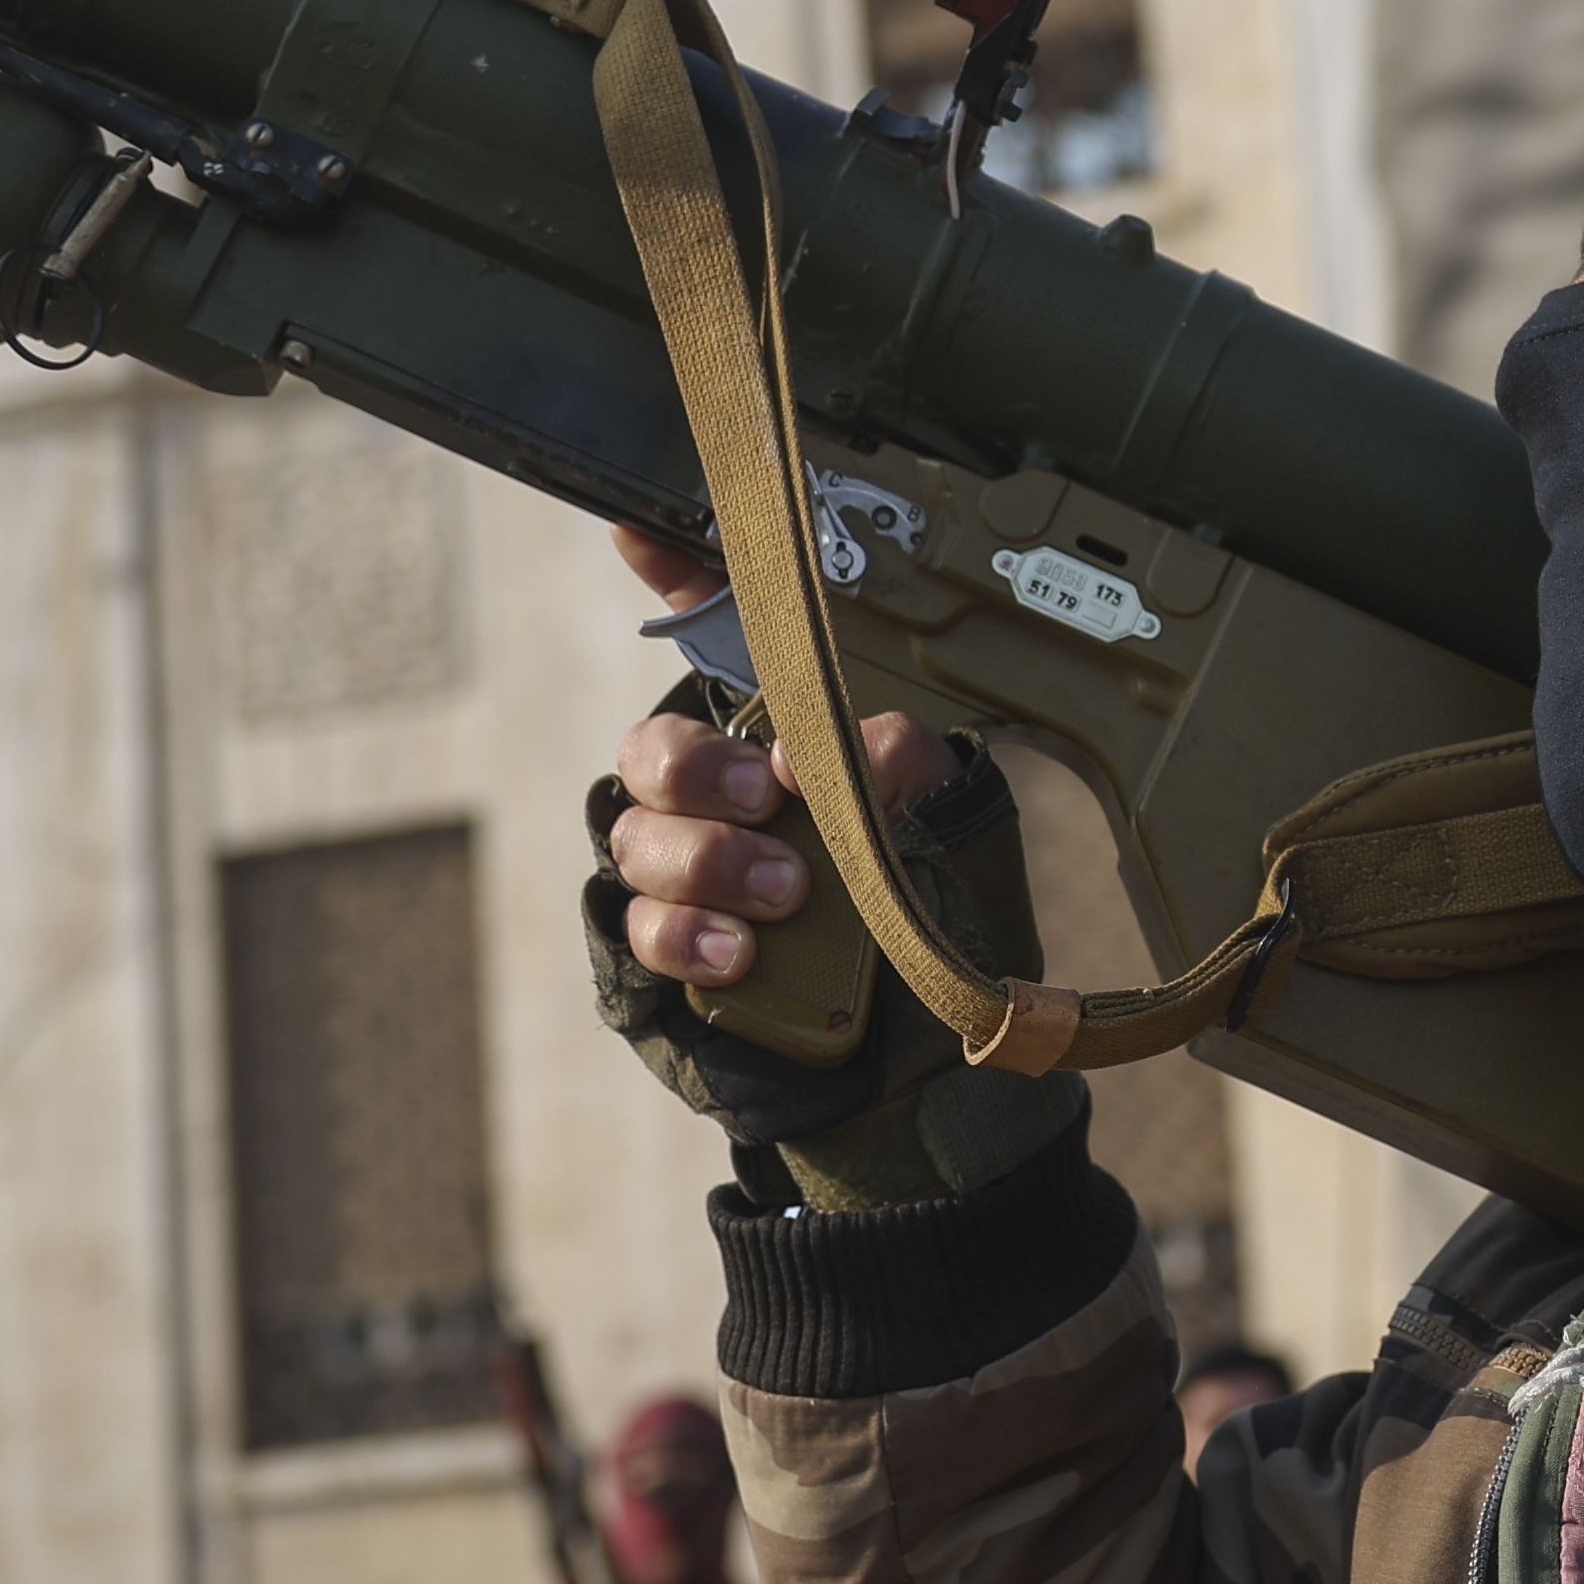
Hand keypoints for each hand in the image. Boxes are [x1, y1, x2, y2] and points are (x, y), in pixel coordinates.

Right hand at [601, 520, 958, 993]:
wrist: (921, 1058)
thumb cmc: (926, 920)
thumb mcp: (944, 827)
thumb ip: (904, 770)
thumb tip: (850, 747)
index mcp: (780, 747)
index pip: (711, 646)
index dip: (671, 578)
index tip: (642, 525)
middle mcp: (719, 804)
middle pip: (651, 751)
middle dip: (702, 770)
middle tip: (773, 802)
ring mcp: (683, 880)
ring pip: (638, 839)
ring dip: (711, 860)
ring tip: (787, 894)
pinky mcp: (665, 956)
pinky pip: (639, 929)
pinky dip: (687, 934)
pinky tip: (739, 950)